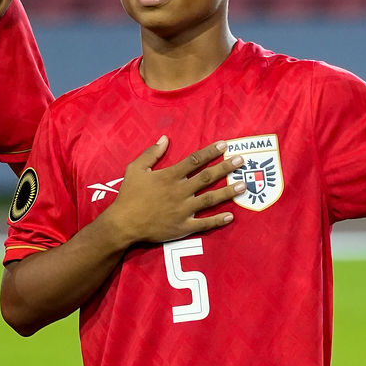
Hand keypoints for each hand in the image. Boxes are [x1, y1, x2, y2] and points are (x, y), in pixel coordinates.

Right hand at [102, 136, 243, 246]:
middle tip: (241, 161)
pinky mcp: (184, 227)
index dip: (210, 152)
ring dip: (228, 192)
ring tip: (243, 186)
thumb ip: (151, 153)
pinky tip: (231, 216)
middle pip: (207, 177)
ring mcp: (183, 210)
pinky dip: (218, 220)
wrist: (123, 223)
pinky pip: (204, 224)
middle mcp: (180, 191)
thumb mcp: (135, 169)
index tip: (225, 145)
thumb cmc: (129, 195)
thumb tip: (165, 138)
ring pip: (210, 199)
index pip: (194, 160)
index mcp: (169, 176)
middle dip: (225, 168)